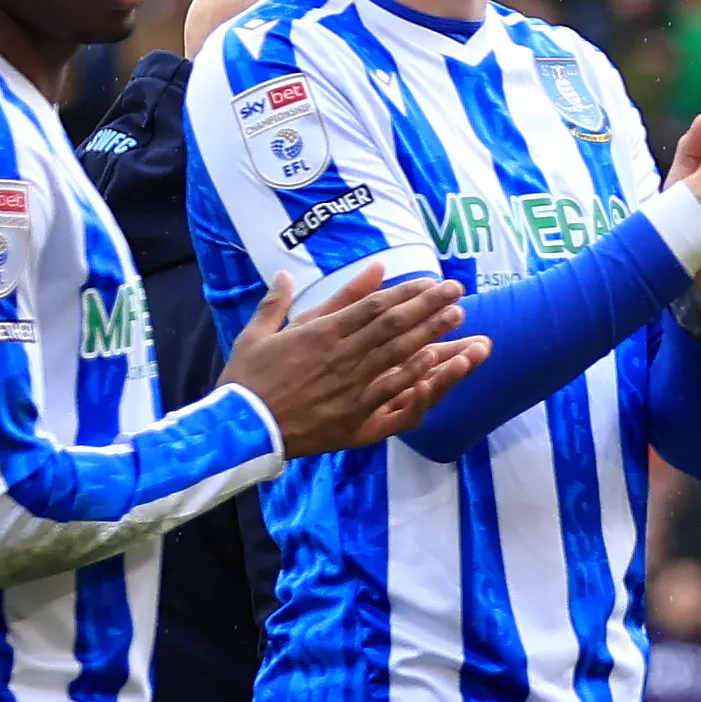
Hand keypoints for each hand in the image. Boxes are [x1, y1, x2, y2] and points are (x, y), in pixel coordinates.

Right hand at [223, 261, 485, 458]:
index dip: (405, 292)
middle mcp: (341, 357)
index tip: (430, 282)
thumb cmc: (247, 380)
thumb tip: (286, 272)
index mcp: (319, 334)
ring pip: (399, 355)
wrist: (241, 429)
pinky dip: (416, 376)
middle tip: (457, 290)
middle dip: (429, 306)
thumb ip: (277, 302)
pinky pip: (392, 393)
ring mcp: (352, 388)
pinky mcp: (355, 417)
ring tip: (459, 317)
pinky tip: (437, 361)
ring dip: (432, 334)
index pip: (373, 306)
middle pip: (394, 326)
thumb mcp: (258, 333)